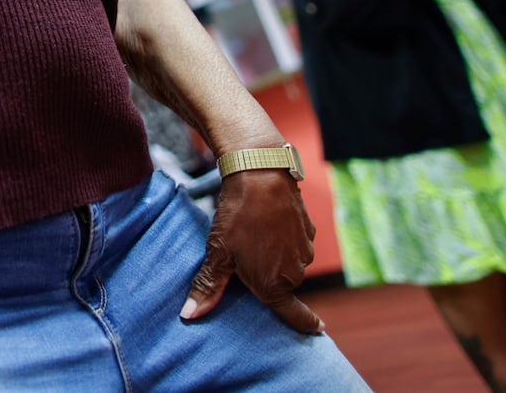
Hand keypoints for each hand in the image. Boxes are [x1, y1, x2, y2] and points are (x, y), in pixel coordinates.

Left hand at [183, 169, 322, 335]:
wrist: (261, 174)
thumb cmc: (237, 217)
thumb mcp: (218, 253)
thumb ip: (208, 287)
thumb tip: (189, 315)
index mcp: (273, 285)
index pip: (294, 316)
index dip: (305, 325)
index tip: (316, 330)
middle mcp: (294, 272)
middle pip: (283, 286)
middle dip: (269, 279)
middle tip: (247, 262)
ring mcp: (304, 250)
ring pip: (289, 263)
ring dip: (276, 258)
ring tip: (254, 238)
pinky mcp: (308, 230)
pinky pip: (295, 243)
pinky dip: (283, 239)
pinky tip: (267, 225)